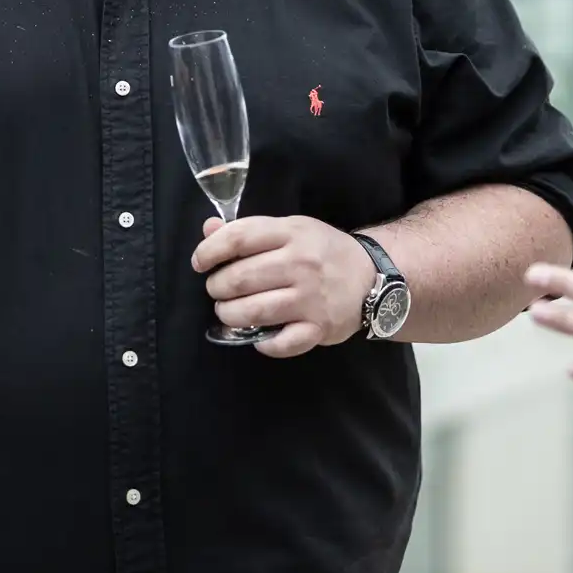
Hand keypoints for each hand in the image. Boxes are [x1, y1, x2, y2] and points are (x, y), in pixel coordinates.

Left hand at [190, 215, 375, 357]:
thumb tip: (209, 229)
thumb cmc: (322, 251)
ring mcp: (311, 299)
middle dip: (217, 287)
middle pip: (240, 278)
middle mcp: (300, 264)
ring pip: (254, 311)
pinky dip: (262, 343)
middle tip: (218, 290)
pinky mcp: (319, 328)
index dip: (209, 251)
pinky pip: (281, 343)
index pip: (239, 238)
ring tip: (228, 312)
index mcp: (291, 233)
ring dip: (229, 315)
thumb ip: (249, 230)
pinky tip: (257, 336)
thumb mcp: (290, 229)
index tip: (200, 263)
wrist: (372, 277)